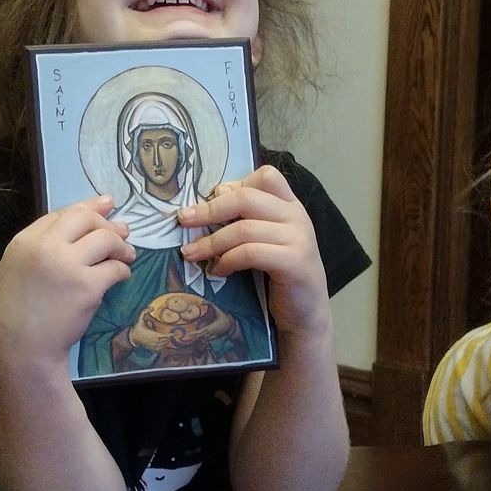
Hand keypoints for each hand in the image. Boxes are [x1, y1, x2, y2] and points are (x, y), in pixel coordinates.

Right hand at [0, 194, 133, 383]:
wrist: (20, 349)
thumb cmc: (16, 313)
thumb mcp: (17, 270)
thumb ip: (41, 247)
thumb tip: (80, 227)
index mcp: (24, 241)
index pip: (62, 213)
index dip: (88, 207)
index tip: (107, 204)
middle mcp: (45, 247)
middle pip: (85, 218)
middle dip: (107, 223)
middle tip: (122, 233)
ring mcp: (67, 266)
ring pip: (105, 239)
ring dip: (121, 245)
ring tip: (127, 255)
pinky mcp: (87, 287)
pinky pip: (115, 269)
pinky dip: (123, 270)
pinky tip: (122, 276)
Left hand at [178, 164, 331, 337]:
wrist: (306, 314)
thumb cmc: (279, 276)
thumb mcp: (265, 240)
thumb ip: (248, 218)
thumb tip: (215, 195)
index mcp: (290, 205)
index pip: (266, 176)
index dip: (234, 184)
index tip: (211, 200)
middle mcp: (297, 216)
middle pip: (246, 198)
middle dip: (209, 210)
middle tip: (183, 221)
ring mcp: (299, 239)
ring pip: (244, 228)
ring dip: (211, 242)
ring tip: (190, 253)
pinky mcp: (294, 263)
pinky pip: (251, 253)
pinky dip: (227, 261)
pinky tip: (217, 271)